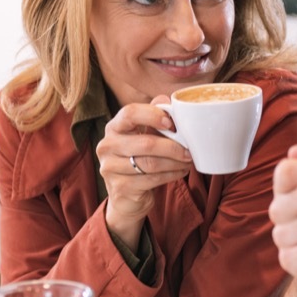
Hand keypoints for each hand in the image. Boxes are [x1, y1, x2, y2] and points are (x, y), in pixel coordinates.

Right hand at [96, 96, 191, 244]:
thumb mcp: (143, 136)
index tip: (172, 124)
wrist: (127, 196)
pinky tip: (181, 171)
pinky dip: (171, 175)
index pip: (130, 113)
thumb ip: (152, 118)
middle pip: (145, 143)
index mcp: (113, 127)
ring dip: (175, 162)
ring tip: (188, 161)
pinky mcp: (120, 187)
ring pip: (150, 163)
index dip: (153, 115)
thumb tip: (166, 99)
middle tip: (190, 150)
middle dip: (172, 147)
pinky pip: (152, 179)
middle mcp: (107, 146)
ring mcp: (110, 168)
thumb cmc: (138, 159)